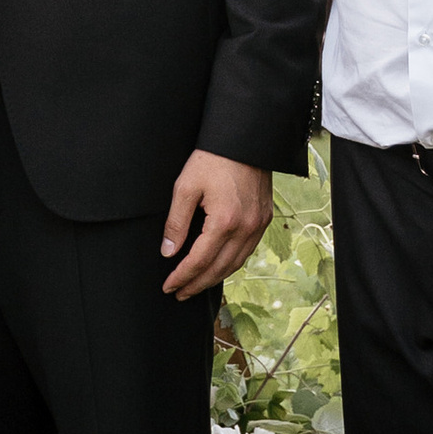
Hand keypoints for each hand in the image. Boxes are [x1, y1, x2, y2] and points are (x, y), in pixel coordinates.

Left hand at [160, 149, 271, 298]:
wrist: (245, 140)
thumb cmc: (212, 159)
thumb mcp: (186, 187)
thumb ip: (176, 222)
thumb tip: (168, 251)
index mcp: (224, 222)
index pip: (199, 261)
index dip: (182, 276)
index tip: (168, 286)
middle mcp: (246, 228)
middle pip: (219, 269)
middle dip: (197, 284)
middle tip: (179, 293)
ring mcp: (258, 225)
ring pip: (235, 263)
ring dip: (214, 278)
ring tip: (195, 285)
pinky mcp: (264, 219)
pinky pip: (247, 251)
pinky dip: (231, 263)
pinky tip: (218, 266)